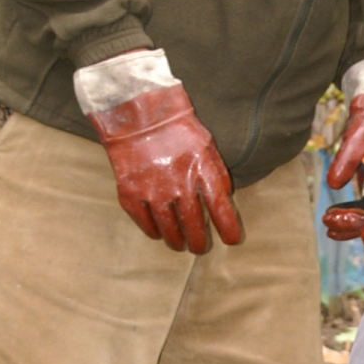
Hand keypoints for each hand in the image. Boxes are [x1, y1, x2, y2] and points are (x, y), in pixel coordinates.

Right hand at [86, 84, 242, 253]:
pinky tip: (158, 233)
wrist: (136, 115)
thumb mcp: (206, 144)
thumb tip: (225, 197)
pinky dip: (153, 231)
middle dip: (199, 242)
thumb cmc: (176, 128)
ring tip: (180, 245)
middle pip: (193, 225)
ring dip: (176, 241)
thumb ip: (217, 171)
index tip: (232, 240)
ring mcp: (152, 191)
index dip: (228, 228)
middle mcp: (178, 184)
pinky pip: (145, 222)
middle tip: (200, 248)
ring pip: (169, 229)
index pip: (220, 207)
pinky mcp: (130, 193)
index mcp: (200, 169)